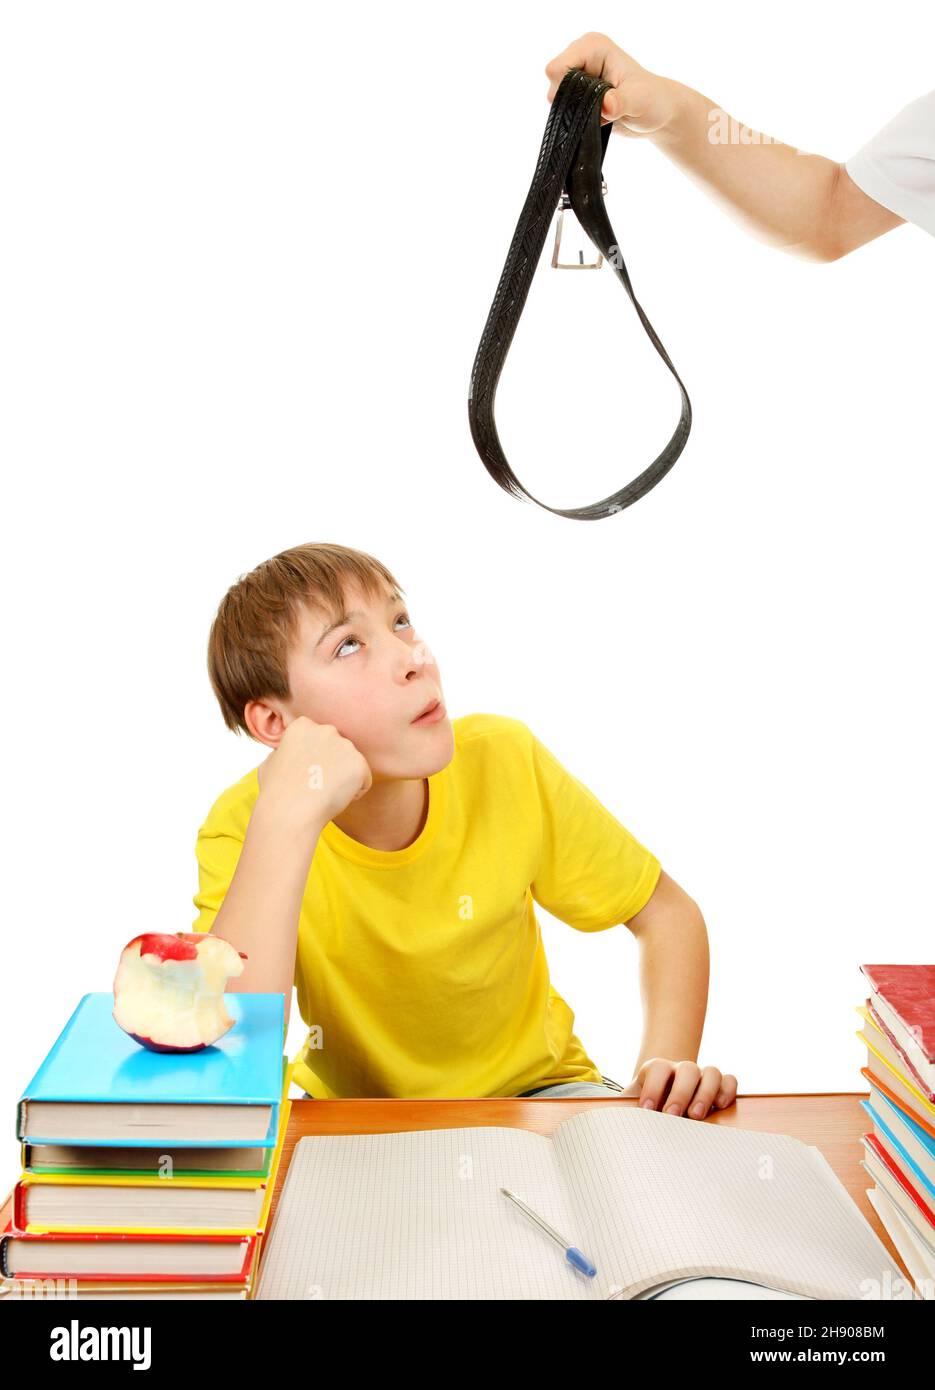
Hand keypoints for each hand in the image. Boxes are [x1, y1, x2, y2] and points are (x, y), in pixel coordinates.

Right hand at [256, 715, 371, 832]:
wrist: (290, 812)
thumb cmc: (276, 792)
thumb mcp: (270, 762)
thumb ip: (285, 751)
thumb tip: (288, 751)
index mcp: (303, 726)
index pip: (318, 739)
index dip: (312, 758)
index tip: (302, 773)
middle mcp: (326, 730)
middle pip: (337, 749)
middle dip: (331, 765)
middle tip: (314, 784)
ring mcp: (345, 746)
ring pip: (351, 765)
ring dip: (342, 779)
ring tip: (323, 793)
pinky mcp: (359, 765)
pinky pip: (364, 780)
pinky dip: (354, 792)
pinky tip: (334, 798)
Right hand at [544, 31, 681, 136]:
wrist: (658, 114)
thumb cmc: (653, 100)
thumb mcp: (639, 100)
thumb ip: (620, 102)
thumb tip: (606, 107)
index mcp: (592, 47)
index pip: (557, 68)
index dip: (567, 89)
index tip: (591, 99)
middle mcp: (581, 58)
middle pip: (553, 84)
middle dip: (572, 102)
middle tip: (600, 107)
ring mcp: (578, 77)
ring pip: (556, 100)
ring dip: (575, 112)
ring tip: (601, 112)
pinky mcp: (578, 94)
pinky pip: (563, 110)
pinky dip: (576, 119)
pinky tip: (596, 119)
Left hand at [621, 1059, 737, 1118]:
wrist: (662, 1105)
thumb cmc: (644, 1110)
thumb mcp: (630, 1108)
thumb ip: (621, 1111)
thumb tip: (602, 1120)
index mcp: (657, 1070)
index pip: (658, 1067)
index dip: (653, 1087)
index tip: (647, 1110)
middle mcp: (681, 1070)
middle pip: (687, 1069)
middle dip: (680, 1093)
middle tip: (672, 1116)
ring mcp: (702, 1076)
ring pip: (711, 1071)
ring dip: (706, 1092)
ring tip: (697, 1115)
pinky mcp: (719, 1086)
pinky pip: (729, 1080)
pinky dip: (727, 1090)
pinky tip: (720, 1107)